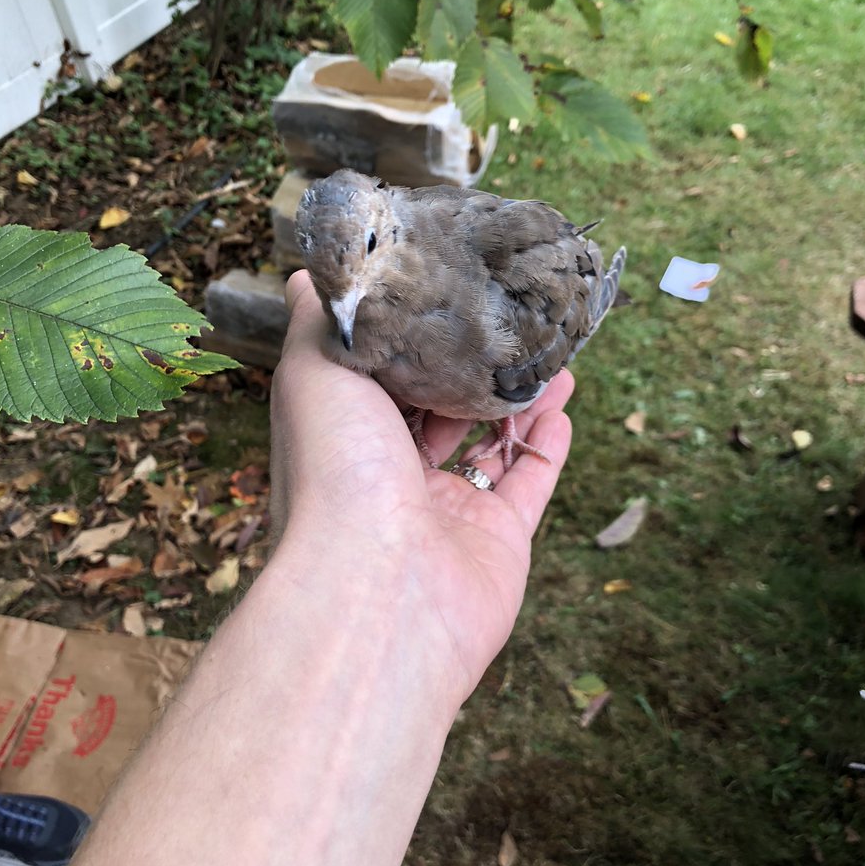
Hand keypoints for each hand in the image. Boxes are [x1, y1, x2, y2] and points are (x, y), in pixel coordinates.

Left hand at [269, 270, 573, 702]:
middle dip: (474, 371)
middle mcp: (394, 476)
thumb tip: (303, 275)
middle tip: (512, 325)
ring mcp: (447, 512)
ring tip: (552, 357)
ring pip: (492, 444)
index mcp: (349, 438)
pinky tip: (561, 407)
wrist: (376, 591)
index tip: (448, 298)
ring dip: (521, 400)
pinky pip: (529, 485)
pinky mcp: (498, 542)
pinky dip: (547, 446)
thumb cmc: (335, 473)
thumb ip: (321, 323)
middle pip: (441, 413)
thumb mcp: (314, 374)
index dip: (415, 344)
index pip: (383, 383)